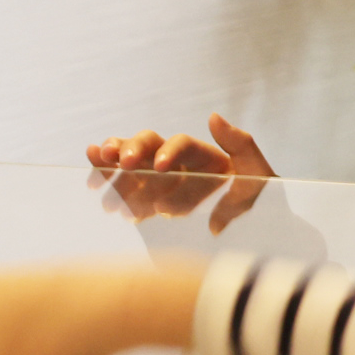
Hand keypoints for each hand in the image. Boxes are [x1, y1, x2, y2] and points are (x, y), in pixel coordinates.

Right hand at [88, 114, 275, 229]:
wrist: (258, 237)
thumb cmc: (260, 204)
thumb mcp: (259, 174)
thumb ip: (241, 145)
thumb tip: (212, 116)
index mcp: (204, 155)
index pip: (181, 144)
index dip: (168, 150)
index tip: (159, 167)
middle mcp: (180, 164)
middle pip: (149, 145)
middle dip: (130, 150)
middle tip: (118, 162)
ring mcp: (164, 183)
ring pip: (132, 166)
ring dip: (112, 167)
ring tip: (94, 173)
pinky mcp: (154, 204)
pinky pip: (130, 193)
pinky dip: (113, 187)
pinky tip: (96, 188)